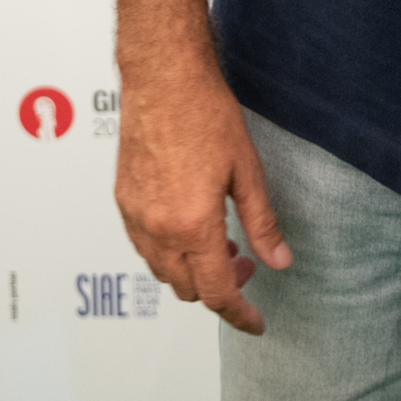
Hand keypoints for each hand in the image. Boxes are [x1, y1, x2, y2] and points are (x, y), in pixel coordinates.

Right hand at [115, 67, 291, 335]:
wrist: (163, 77)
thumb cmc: (205, 113)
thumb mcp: (247, 170)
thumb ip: (262, 222)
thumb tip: (278, 260)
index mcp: (193, 225)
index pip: (217, 293)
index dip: (240, 314)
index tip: (255, 322)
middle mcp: (158, 228)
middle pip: (187, 289)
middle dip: (219, 288)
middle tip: (245, 264)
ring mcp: (135, 216)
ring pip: (162, 271)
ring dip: (191, 271)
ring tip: (220, 241)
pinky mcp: (122, 200)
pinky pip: (143, 246)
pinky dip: (167, 251)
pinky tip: (188, 226)